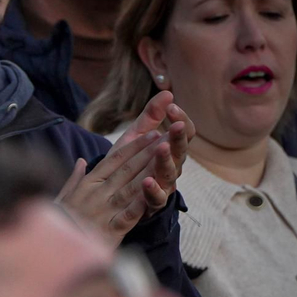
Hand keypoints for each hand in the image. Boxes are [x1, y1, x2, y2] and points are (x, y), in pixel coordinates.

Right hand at [56, 130, 164, 246]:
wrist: (52, 250)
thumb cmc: (58, 222)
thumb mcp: (61, 197)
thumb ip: (74, 179)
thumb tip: (81, 161)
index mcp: (87, 184)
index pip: (114, 160)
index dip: (134, 146)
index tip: (151, 134)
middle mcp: (96, 194)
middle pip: (126, 170)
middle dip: (148, 153)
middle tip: (167, 138)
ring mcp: (103, 211)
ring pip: (130, 188)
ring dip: (150, 171)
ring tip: (166, 158)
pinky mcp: (109, 231)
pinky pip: (128, 215)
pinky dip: (141, 204)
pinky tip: (154, 193)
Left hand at [117, 90, 195, 209]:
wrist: (112, 194)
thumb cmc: (129, 162)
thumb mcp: (136, 137)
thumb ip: (150, 116)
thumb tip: (168, 92)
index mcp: (170, 149)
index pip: (184, 132)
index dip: (181, 119)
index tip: (171, 107)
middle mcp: (172, 167)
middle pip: (181, 152)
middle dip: (178, 138)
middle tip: (176, 125)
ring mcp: (163, 186)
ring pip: (169, 173)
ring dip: (166, 160)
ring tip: (161, 147)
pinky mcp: (151, 204)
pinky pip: (156, 199)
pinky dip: (153, 190)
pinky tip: (147, 181)